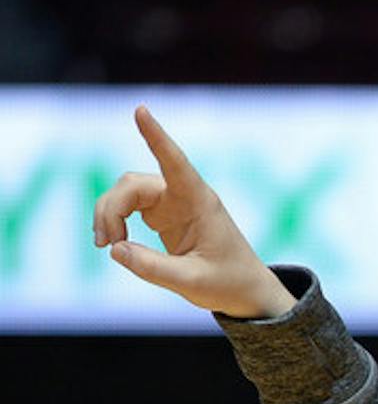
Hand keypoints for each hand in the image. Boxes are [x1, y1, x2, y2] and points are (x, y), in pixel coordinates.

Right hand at [92, 106, 296, 319]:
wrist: (246, 292)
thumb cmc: (229, 284)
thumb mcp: (192, 282)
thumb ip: (153, 268)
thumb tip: (114, 250)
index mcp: (201, 203)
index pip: (176, 163)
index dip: (157, 137)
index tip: (141, 110)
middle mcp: (185, 196)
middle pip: (132, 184)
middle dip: (111, 209)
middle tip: (105, 245)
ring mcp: (172, 203)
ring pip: (125, 193)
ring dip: (109, 215)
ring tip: (107, 247)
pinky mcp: (163, 214)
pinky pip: (128, 206)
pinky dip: (115, 221)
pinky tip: (113, 244)